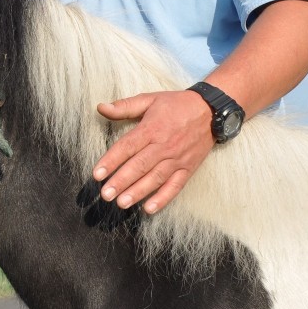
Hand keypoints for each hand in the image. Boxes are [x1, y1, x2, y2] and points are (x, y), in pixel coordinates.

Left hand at [93, 90, 214, 214]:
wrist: (211, 111)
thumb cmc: (175, 105)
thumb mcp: (149, 99)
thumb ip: (124, 106)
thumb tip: (100, 107)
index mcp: (151, 128)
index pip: (127, 146)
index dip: (111, 160)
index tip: (97, 174)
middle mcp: (163, 146)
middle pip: (139, 165)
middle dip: (121, 181)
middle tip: (105, 194)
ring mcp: (177, 159)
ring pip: (155, 178)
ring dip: (138, 192)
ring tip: (121, 203)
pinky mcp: (188, 168)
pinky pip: (175, 186)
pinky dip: (163, 198)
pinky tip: (149, 209)